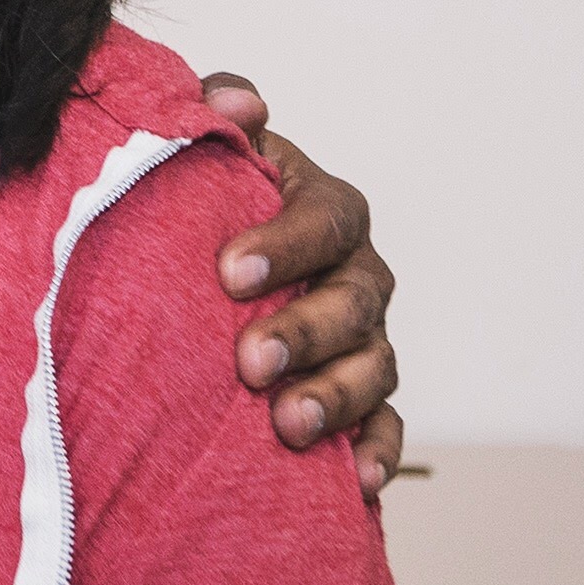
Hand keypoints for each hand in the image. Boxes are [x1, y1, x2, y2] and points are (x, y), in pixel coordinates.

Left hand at [196, 73, 401, 495]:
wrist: (199, 275)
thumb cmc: (205, 211)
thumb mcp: (205, 155)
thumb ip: (214, 117)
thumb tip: (236, 101)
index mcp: (323, 210)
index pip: (327, 218)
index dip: (287, 243)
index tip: (228, 271)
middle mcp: (354, 275)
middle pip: (356, 302)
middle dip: (306, 332)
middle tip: (250, 361)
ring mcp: (362, 341)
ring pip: (375, 368)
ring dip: (336, 397)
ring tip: (287, 423)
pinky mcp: (359, 403)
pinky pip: (385, 430)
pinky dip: (376, 456)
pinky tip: (355, 483)